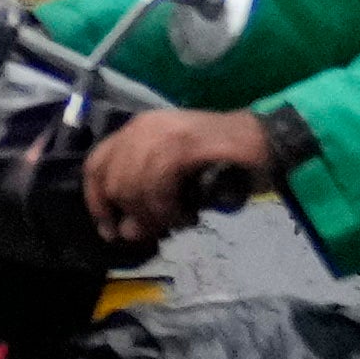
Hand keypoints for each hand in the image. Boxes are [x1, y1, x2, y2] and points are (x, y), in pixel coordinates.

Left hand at [83, 108, 281, 252]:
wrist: (264, 139)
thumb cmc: (221, 160)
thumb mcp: (174, 175)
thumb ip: (146, 195)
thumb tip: (126, 230)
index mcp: (136, 130)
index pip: (95, 164)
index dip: (97, 201)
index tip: (109, 229)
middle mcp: (143, 127)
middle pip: (113, 181)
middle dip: (132, 215)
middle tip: (156, 230)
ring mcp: (161, 132)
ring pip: (134, 188)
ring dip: (154, 215)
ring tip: (177, 222)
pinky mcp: (182, 144)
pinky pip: (159, 185)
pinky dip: (169, 209)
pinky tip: (186, 215)